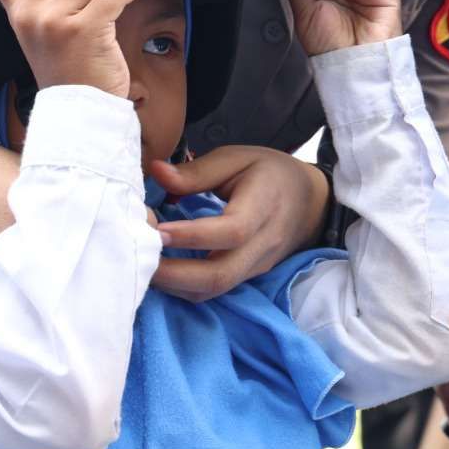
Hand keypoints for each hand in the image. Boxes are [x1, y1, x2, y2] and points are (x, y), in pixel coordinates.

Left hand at [145, 146, 329, 301]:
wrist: (310, 202)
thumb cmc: (269, 173)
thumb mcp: (237, 158)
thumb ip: (196, 171)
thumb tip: (154, 173)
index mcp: (263, 205)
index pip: (231, 231)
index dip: (192, 235)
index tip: (156, 229)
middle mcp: (262, 244)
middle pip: (220, 275)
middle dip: (174, 274)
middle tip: (138, 255)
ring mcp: (256, 266)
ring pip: (214, 289)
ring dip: (174, 284)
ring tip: (142, 263)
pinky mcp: (248, 277)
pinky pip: (214, 290)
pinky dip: (183, 286)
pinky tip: (160, 270)